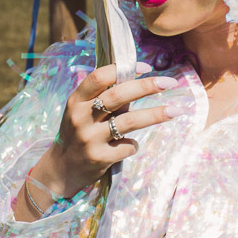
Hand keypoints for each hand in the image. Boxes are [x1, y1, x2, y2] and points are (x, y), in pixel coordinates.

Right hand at [30, 62, 180, 204]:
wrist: (60, 170)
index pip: (99, 77)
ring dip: (156, 114)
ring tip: (177, 110)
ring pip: (129, 121)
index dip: (123, 69)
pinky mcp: (99, 158)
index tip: (147, 66)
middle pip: (118, 96)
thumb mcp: (82, 111)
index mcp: (76, 100)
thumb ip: (104, 97)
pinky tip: (130, 146)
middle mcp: (81, 117)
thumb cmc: (78, 132)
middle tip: (171, 82)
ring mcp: (89, 138)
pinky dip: (134, 145)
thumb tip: (138, 78)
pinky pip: (127, 147)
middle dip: (147, 86)